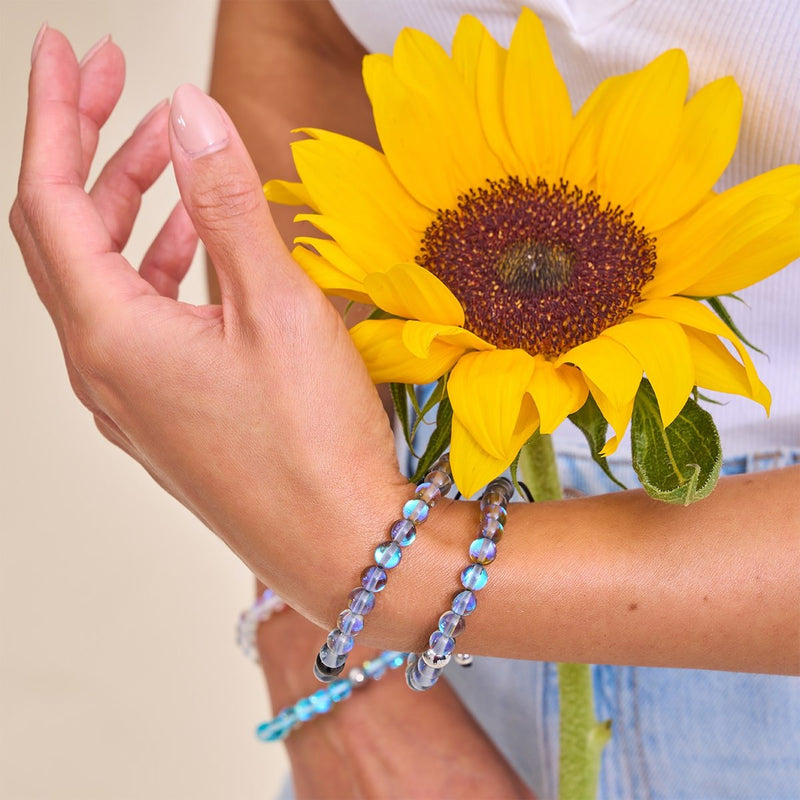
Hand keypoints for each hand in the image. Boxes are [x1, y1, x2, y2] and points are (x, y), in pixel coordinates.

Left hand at [10, 27, 406, 619]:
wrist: (342, 549)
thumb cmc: (313, 443)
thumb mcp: (276, 307)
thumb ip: (226, 203)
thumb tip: (190, 114)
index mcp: (112, 339)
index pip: (49, 203)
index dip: (55, 118)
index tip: (68, 53)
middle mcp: (104, 373)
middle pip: (68, 239)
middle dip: (93, 153)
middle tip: (128, 90)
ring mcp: (132, 403)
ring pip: (105, 284)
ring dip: (132, 214)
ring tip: (175, 164)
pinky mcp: (167, 421)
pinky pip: (137, 327)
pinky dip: (157, 273)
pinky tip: (198, 256)